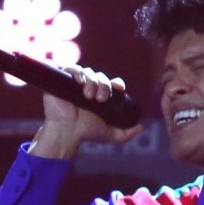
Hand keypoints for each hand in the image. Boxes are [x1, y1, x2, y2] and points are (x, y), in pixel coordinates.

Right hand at [28, 65, 142, 159]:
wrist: (67, 133)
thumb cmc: (85, 132)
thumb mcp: (110, 135)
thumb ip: (126, 134)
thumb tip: (141, 128)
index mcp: (101, 95)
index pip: (112, 83)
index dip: (117, 83)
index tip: (119, 88)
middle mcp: (89, 87)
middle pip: (101, 77)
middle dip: (104, 85)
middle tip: (101, 99)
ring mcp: (75, 83)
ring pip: (88, 72)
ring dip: (92, 81)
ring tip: (89, 96)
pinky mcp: (62, 80)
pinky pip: (70, 68)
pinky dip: (77, 72)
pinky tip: (80, 82)